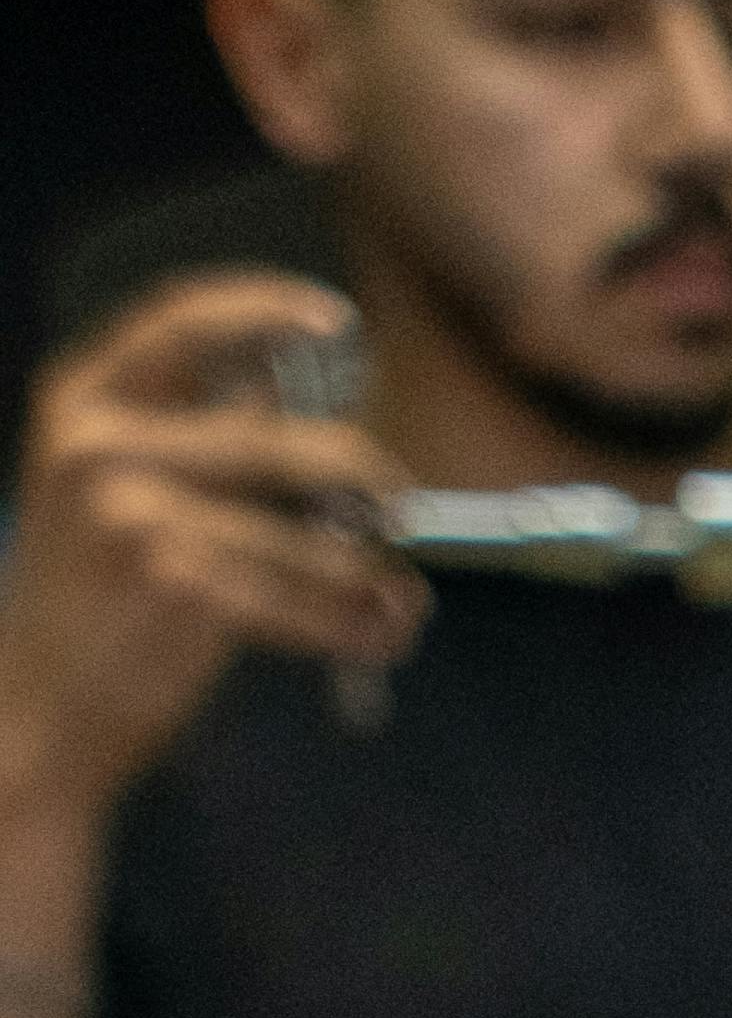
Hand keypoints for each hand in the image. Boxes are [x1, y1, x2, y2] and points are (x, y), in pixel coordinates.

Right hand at [0, 279, 420, 836]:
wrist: (40, 709)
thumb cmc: (91, 605)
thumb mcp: (107, 491)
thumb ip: (181, 438)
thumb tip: (277, 395)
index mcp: (83, 399)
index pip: (180, 321)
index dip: (263, 309)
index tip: (336, 318)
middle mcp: (102, 443)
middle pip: (267, 437)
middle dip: (354, 468)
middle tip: (403, 499)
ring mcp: (134, 512)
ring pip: (293, 535)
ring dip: (364, 570)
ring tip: (404, 596)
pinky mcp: (172, 585)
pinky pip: (292, 601)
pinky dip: (349, 624)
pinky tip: (382, 635)